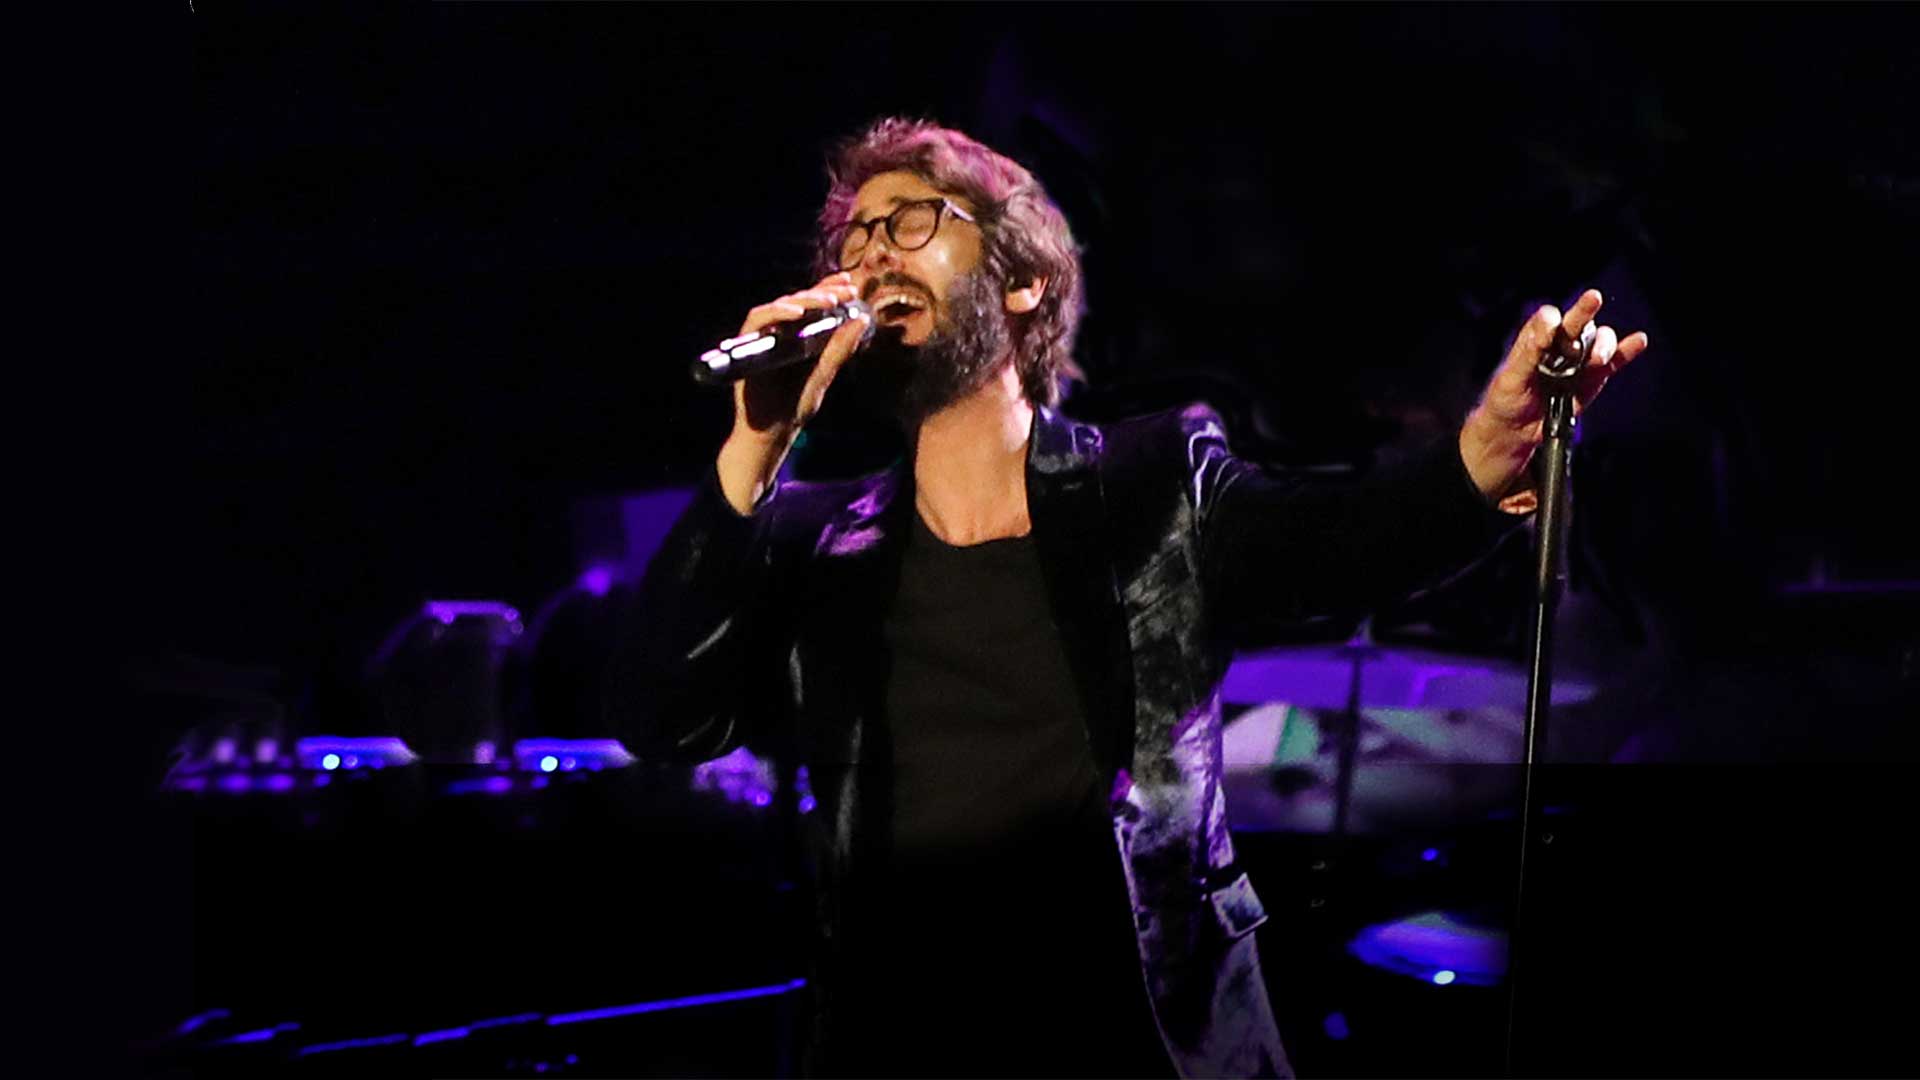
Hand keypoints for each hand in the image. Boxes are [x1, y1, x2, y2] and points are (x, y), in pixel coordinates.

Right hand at [716, 271, 871, 513]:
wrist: (770, 434)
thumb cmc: (794, 407)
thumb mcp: (823, 375)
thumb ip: (839, 350)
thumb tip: (862, 321)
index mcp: (798, 336)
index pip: (813, 305)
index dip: (829, 290)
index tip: (850, 284)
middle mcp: (779, 332)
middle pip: (799, 300)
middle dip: (823, 292)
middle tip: (845, 290)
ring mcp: (762, 337)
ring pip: (780, 305)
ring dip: (805, 299)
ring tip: (828, 301)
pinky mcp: (746, 344)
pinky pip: (758, 319)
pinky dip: (777, 312)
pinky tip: (797, 312)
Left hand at [1459, 288, 1649, 509]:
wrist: (1516, 431)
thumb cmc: (1506, 400)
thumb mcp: (1511, 376)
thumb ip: (1530, 350)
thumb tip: (1548, 323)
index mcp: (1535, 338)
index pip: (1548, 319)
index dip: (1552, 320)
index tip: (1553, 324)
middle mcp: (1560, 344)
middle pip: (1577, 323)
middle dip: (1584, 311)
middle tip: (1593, 298)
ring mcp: (1579, 360)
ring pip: (1597, 341)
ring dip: (1603, 344)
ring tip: (1598, 358)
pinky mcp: (1593, 378)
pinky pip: (1614, 362)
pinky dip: (1627, 351)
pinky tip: (1638, 341)